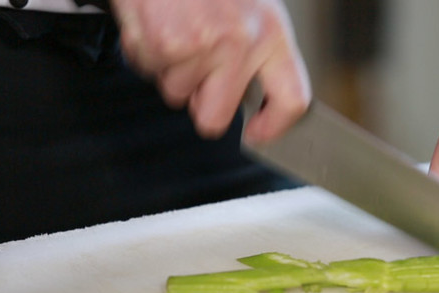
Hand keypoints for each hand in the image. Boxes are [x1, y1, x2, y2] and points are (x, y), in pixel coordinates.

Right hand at [110, 0, 310, 140]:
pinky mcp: (164, 44)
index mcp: (272, 33)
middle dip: (200, 102)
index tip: (258, 134)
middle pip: (214, 118)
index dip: (275, 127)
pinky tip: (159, 22)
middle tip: (198, 71)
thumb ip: (259, 53)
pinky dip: (146, 51)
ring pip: (176, 94)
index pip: (292, 99)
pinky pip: (148, 71)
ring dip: (171, 69)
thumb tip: (252, 101)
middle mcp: (240, 43)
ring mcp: (200, 46)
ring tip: (178, 29)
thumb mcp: (253, 6)